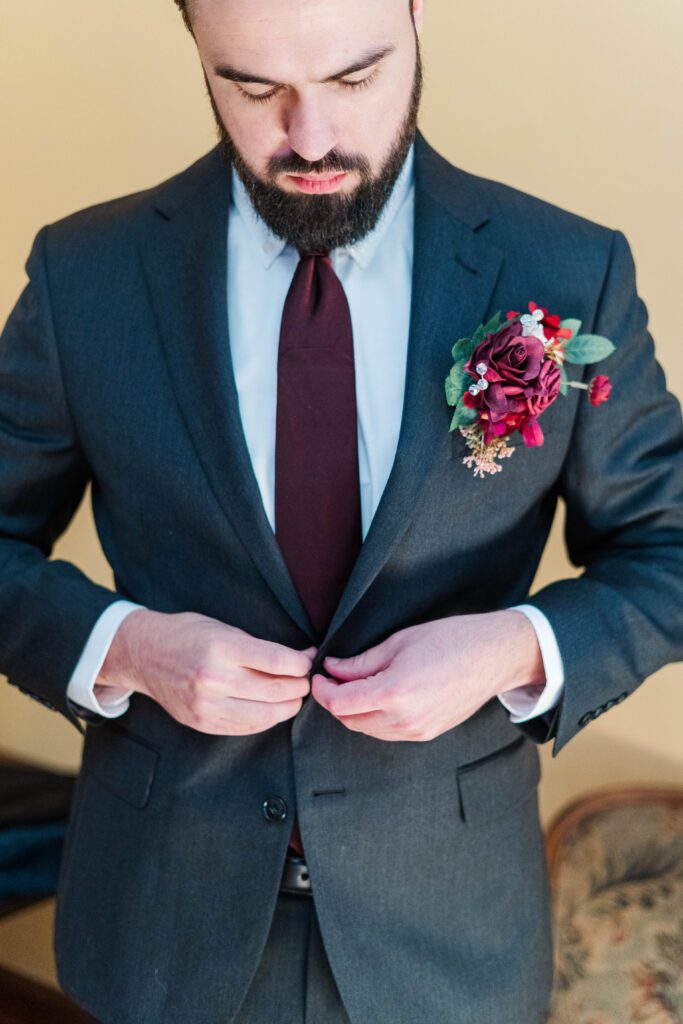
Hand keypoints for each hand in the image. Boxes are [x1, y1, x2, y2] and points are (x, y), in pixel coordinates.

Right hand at [96, 609, 316, 734]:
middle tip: (305, 679)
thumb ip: (260, 646)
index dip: (301, 663)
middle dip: (299, 685)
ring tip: (292, 695)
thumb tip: (302, 657)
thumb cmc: (187, 634)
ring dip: (288, 705)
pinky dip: (266, 718)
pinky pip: (247, 727)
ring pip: (266, 714)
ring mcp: (207, 705)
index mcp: (221, 648)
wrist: (144, 655)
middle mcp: (214, 679)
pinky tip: (271, 707)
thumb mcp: (223, 628)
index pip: (278, 661)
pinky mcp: (203, 723)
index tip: (308, 661)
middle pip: (277, 690)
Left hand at [311, 610, 544, 741]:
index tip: (319, 676)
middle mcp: (405, 719)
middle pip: (349, 720)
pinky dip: (373, 718)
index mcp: (395, 692)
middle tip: (332, 678)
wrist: (493, 656)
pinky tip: (377, 697)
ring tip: (354, 685)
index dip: (322, 690)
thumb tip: (333, 669)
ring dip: (353, 711)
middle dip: (335, 701)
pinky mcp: (427, 734)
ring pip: (367, 730)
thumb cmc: (451, 640)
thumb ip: (362, 662)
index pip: (340, 703)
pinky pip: (387, 733)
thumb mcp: (399, 642)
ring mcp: (417, 731)